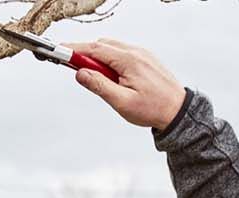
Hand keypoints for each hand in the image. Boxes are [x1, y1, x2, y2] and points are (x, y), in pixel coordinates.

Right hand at [64, 39, 186, 129]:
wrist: (179, 111)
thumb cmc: (153, 109)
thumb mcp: (122, 102)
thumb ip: (99, 86)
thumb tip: (80, 73)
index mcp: (129, 61)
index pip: (94, 49)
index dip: (74, 49)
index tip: (59, 51)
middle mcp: (136, 52)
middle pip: (101, 45)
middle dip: (85, 55)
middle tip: (76, 71)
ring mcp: (141, 54)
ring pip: (111, 48)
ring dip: (99, 59)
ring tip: (99, 81)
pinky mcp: (145, 58)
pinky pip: (122, 53)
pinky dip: (111, 60)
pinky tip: (112, 78)